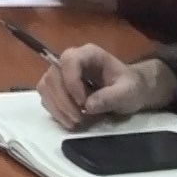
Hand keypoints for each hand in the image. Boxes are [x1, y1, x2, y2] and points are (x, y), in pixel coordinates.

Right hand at [37, 45, 172, 129]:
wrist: (128, 93)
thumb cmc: (130, 88)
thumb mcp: (128, 92)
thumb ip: (111, 97)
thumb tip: (88, 106)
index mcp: (89, 54)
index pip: (69, 60)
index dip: (72, 81)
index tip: (83, 104)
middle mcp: (70, 60)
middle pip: (53, 75)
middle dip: (63, 100)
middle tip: (79, 119)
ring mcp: (61, 73)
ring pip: (46, 87)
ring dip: (57, 107)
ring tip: (74, 123)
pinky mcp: (56, 88)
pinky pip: (46, 97)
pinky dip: (55, 111)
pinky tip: (69, 121)